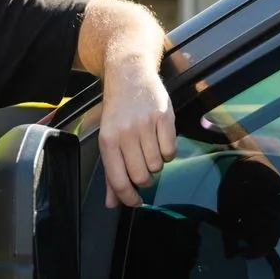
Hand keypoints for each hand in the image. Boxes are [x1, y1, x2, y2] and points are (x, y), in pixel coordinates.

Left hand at [98, 66, 175, 207]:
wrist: (129, 76)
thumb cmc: (118, 111)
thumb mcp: (108, 139)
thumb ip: (111, 173)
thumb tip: (113, 203)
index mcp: (108, 141)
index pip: (119, 180)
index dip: (128, 197)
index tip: (135, 202)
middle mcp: (125, 134)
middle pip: (141, 176)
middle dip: (144, 179)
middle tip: (142, 167)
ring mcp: (145, 125)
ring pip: (158, 166)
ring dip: (156, 163)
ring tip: (149, 147)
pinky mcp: (164, 118)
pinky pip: (171, 151)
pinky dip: (168, 152)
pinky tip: (160, 140)